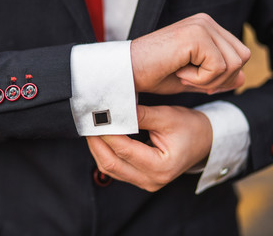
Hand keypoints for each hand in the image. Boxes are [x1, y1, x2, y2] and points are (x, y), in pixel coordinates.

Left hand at [86, 105, 211, 191]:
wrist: (205, 141)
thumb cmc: (191, 128)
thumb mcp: (167, 117)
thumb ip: (139, 115)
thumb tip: (113, 110)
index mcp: (161, 167)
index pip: (124, 149)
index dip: (106, 132)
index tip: (95, 116)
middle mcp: (151, 180)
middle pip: (111, 164)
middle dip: (95, 142)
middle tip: (86, 123)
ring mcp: (145, 182)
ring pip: (110, 168)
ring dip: (97, 148)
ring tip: (91, 129)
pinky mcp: (140, 178)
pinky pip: (116, 169)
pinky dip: (105, 153)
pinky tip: (101, 139)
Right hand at [131, 13, 250, 93]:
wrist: (127, 73)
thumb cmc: (152, 75)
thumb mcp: (191, 79)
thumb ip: (216, 78)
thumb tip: (242, 79)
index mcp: (205, 28)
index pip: (238, 54)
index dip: (221, 76)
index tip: (192, 78)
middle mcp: (205, 22)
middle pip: (241, 57)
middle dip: (219, 78)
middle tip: (188, 78)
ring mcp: (201, 26)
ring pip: (234, 63)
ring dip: (208, 79)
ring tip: (183, 75)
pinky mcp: (196, 36)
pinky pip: (218, 67)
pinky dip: (200, 79)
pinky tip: (180, 72)